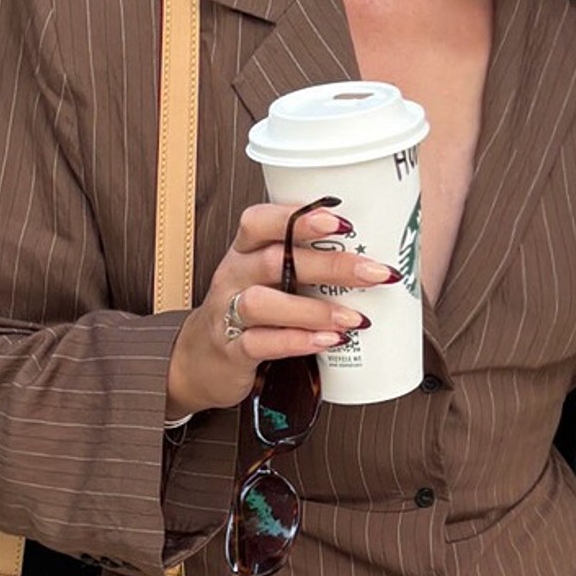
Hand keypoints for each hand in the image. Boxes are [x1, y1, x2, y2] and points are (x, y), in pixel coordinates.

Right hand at [165, 203, 397, 416]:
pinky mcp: (232, 350)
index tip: (341, 221)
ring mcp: (228, 313)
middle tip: (374, 272)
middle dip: (329, 264)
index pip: (259, 220)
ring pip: (263, 302)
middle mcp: (234, 275)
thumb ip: (306, 262)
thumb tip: (374, 254)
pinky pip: (261, 343)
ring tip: (355, 318)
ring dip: (314, 309)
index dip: (298, 217)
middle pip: (274, 259)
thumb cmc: (249, 309)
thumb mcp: (268, 277)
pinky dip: (298, 341)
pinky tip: (329, 341)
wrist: (201, 358)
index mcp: (245, 250)